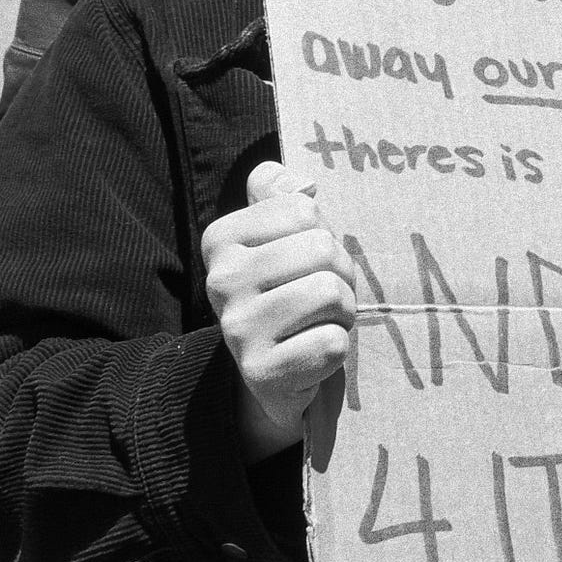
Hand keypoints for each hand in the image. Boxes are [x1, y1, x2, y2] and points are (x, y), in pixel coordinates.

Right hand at [202, 161, 355, 460]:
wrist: (273, 377)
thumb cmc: (289, 295)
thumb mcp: (283, 237)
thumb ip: (281, 193)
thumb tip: (304, 184)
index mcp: (220, 239)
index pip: (305, 210)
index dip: (322, 238)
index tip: (304, 266)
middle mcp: (220, 281)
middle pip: (322, 250)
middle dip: (339, 276)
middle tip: (320, 302)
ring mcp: (237, 328)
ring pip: (330, 293)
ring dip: (342, 313)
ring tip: (318, 325)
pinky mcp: (261, 372)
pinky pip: (332, 343)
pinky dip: (336, 350)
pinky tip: (312, 356)